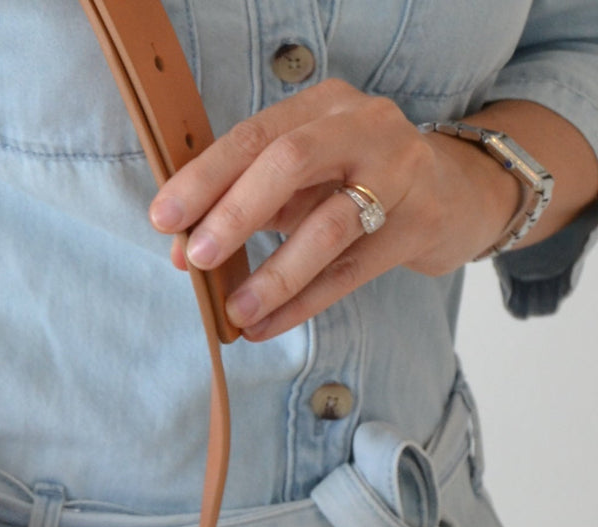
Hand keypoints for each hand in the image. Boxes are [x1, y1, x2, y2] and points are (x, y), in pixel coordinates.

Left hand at [148, 79, 522, 339]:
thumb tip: (181, 251)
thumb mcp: (301, 181)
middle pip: (290, 163)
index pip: (253, 136)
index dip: (204, 178)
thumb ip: (244, 205)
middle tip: (198, 258)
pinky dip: (300, 304)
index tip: (165, 218)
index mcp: (322, 106)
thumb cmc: (355, 183)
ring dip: (273, 274)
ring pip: (328, 226)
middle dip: (236, 212)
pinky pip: (349, 273)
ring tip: (235, 312)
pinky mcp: (418, 225)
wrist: (454, 194)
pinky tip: (264, 327)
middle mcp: (364, 127)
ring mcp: (399, 174)